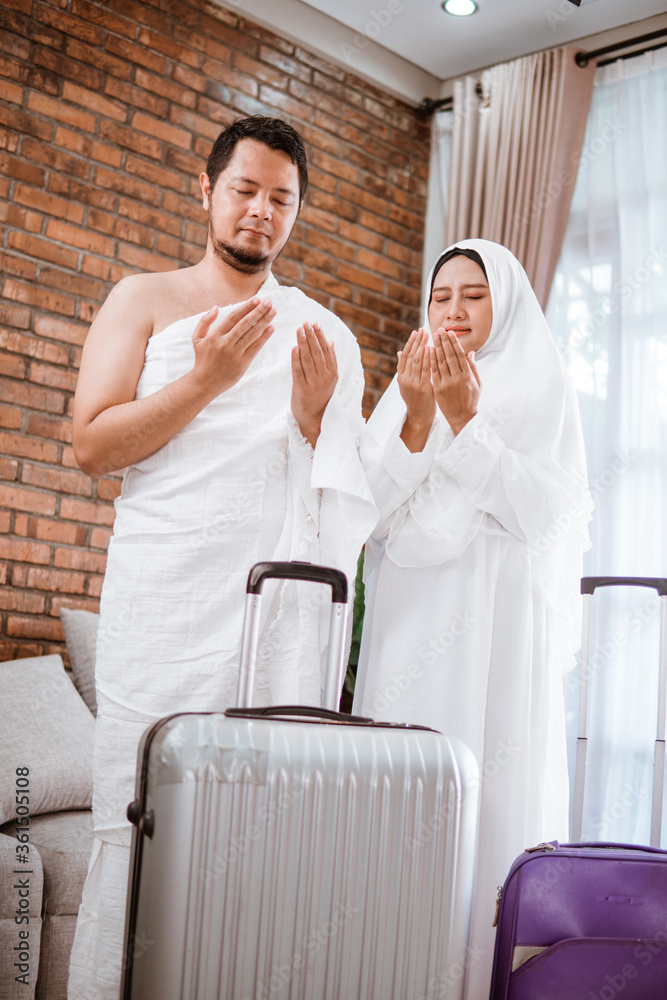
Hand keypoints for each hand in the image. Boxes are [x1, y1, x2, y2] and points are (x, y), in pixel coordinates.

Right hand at [190, 298, 274, 397]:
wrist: (205, 382)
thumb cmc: (202, 359)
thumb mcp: (197, 338)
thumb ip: (204, 321)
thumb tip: (216, 307)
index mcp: (215, 335)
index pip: (233, 317)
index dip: (246, 307)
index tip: (256, 299)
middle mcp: (225, 343)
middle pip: (245, 324)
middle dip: (258, 311)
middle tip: (269, 302)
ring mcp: (234, 353)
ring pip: (252, 334)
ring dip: (264, 321)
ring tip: (273, 312)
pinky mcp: (242, 363)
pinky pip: (255, 348)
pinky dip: (263, 338)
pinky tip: (271, 328)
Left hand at [291, 322, 337, 446]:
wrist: (313, 418)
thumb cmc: (320, 396)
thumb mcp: (330, 379)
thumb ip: (331, 360)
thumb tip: (332, 342)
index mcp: (333, 373)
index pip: (327, 350)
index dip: (320, 336)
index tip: (315, 323)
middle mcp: (325, 377)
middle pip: (317, 352)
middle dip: (311, 336)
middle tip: (305, 322)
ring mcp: (313, 383)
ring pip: (308, 359)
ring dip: (303, 342)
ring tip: (299, 330)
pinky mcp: (301, 388)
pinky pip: (298, 370)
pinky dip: (296, 358)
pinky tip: (294, 347)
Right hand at [397, 329, 434, 452]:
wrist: (419, 418)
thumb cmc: (417, 400)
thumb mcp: (408, 384)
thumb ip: (404, 369)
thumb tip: (399, 352)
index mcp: (401, 377)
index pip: (404, 356)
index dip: (410, 343)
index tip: (416, 332)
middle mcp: (404, 379)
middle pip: (410, 356)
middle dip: (417, 341)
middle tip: (423, 329)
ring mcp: (412, 384)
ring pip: (416, 361)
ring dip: (422, 346)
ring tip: (428, 335)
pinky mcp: (421, 388)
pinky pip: (424, 370)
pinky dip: (427, 358)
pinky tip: (431, 349)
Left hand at [430, 328, 480, 434]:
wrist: (462, 418)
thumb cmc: (471, 400)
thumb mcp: (477, 384)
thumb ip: (473, 368)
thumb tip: (471, 353)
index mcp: (467, 376)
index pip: (459, 355)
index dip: (454, 343)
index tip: (450, 333)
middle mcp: (457, 379)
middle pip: (449, 356)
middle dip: (443, 342)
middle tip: (438, 330)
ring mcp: (446, 384)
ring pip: (440, 362)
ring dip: (435, 348)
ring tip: (432, 337)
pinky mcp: (438, 389)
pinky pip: (433, 372)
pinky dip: (430, 361)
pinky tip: (428, 351)